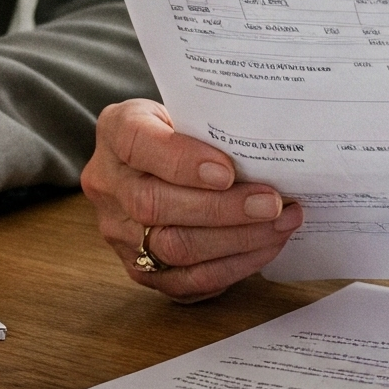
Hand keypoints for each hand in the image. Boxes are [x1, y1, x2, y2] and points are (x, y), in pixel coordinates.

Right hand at [80, 99, 301, 301]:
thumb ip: (211, 125)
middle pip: (155, 205)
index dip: (181, 161)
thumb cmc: (182, 129)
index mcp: (115, 131)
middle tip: (272, 204)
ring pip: (173, 248)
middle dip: (223, 209)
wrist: (158, 161)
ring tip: (280, 225)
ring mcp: (119, 232)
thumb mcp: (187, 108)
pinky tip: (265, 247)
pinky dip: (232, 266)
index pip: (137, 143)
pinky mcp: (140, 269)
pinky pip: (186, 280)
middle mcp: (108, 184)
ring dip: (236, 240)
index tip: (227, 171)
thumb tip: (267, 152)